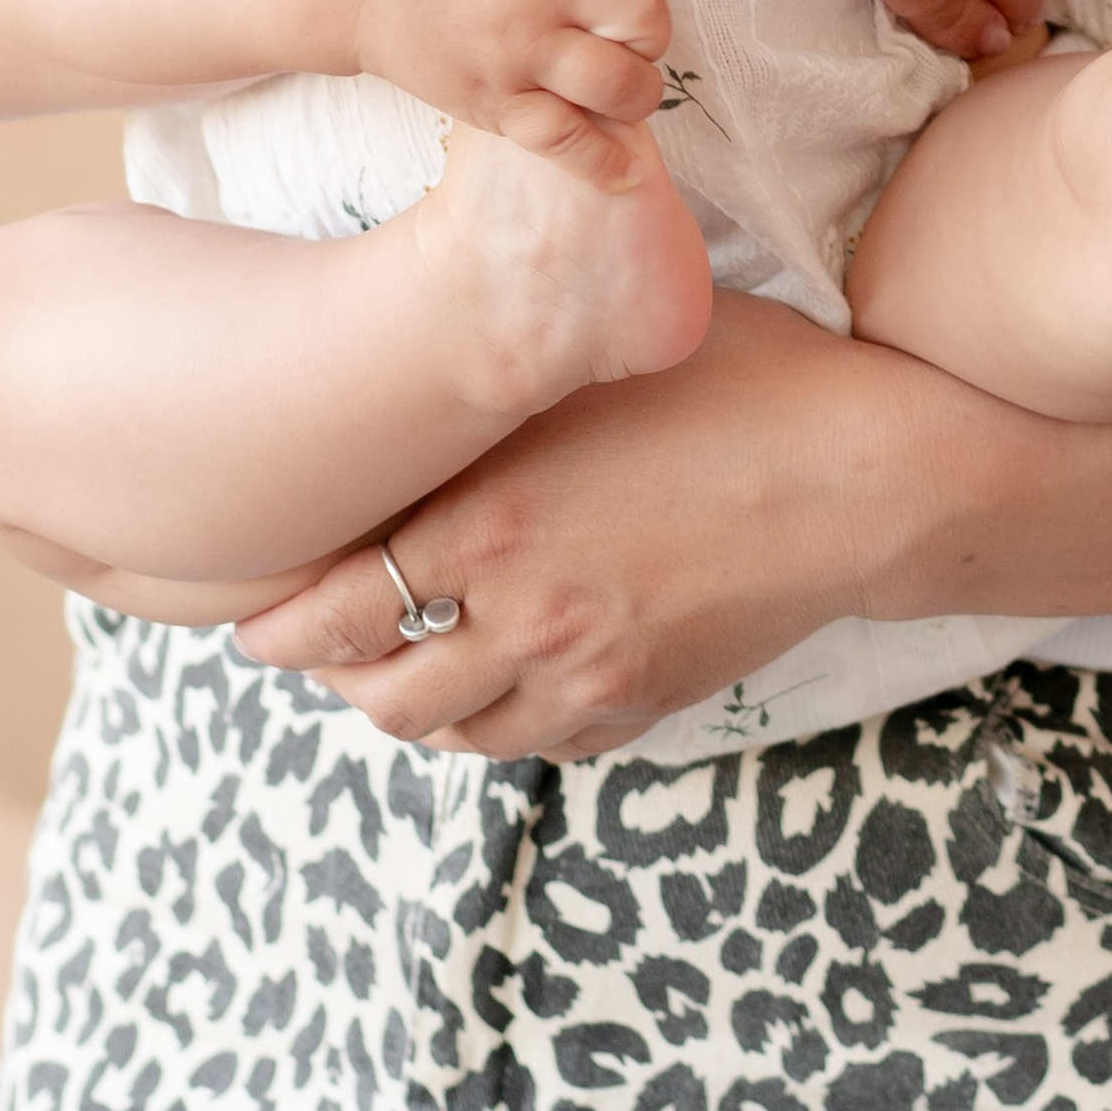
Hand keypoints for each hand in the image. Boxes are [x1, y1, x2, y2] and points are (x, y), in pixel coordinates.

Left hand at [235, 293, 999, 755]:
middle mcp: (522, 616)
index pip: (334, 604)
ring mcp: (585, 675)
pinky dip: (495, 726)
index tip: (248, 615)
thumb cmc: (735, 382)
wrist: (863, 476)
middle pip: (375, 691)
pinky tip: (492, 682)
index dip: (278, 620)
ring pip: (449, 733)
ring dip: (404, 706)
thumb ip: (493, 381)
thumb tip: (412, 365)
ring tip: (389, 666)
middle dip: (326, 675)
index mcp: (491, 522)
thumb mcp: (593, 362)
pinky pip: (536, 748)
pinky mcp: (641, 706)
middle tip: (304, 644)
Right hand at [354, 0, 675, 181]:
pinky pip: (563, 139)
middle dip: (652, 30)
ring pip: (617, 83)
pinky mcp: (491, 100)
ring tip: (629, 93)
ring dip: (640, 93)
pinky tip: (625, 172)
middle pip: (643, 14)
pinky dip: (602, 162)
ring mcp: (516, 47)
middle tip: (635, 38)